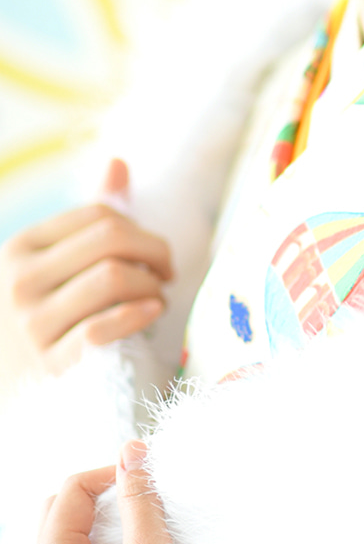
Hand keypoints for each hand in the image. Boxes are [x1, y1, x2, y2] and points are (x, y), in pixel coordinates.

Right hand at [0, 159, 173, 375]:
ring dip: (151, 286)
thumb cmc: (41, 313)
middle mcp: (21, 280)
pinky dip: (138, 315)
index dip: (141, 230)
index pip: (101, 215)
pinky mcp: (50, 364)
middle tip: (166, 273)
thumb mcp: (52, 261)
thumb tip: (119, 162)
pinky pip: (103, 328)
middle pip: (111, 240)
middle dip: (155, 251)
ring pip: (113, 279)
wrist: (4, 381)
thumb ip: (88, 217)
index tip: (154, 253)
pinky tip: (151, 313)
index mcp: (22, 247)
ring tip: (158, 298)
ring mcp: (33, 324)